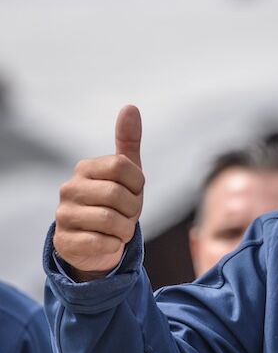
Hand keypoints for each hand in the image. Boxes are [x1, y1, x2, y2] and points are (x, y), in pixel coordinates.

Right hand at [53, 105, 144, 280]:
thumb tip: (130, 107)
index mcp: (85, 168)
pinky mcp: (64, 241)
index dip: (137, 184)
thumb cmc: (115, 203)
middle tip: (126, 214)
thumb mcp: (127, 174)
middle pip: (119, 196)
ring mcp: (63, 215)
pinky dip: (113, 245)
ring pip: (112, 221)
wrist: (97, 242)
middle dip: (132, 210)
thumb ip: (128, 141)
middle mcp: (69, 188)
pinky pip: (102, 242)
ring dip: (125, 229)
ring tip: (117, 229)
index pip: (124, 166)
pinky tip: (107, 242)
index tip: (133, 192)